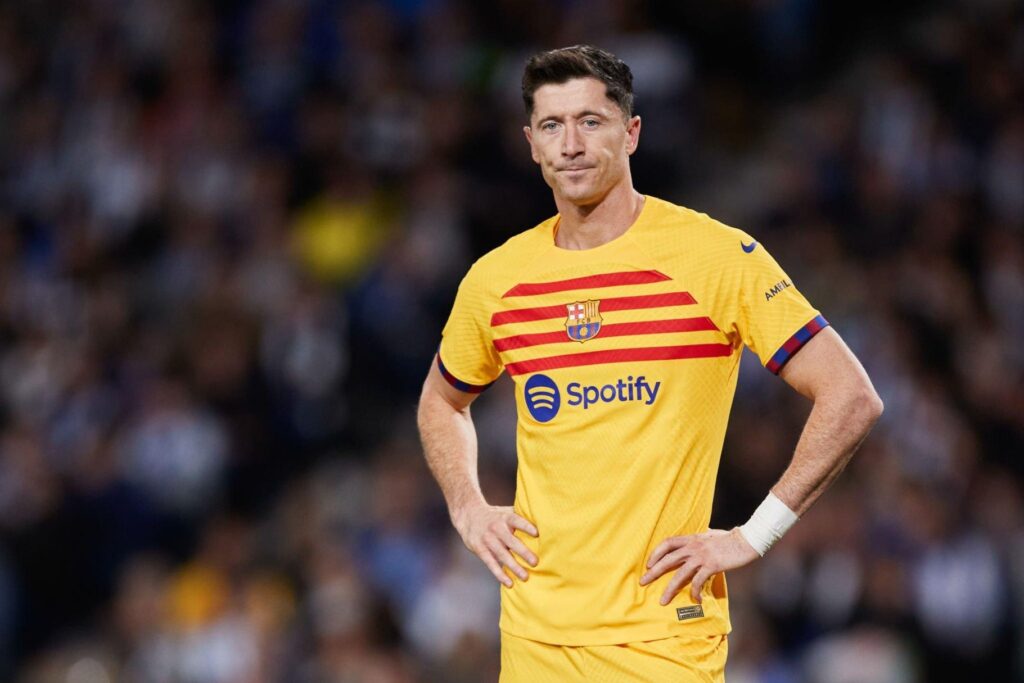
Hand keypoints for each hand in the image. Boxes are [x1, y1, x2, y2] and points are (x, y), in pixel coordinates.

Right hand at [453, 502, 538, 586]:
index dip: (526, 526)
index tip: (537, 533)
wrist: (468, 515)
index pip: (517, 521)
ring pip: (502, 555)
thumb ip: (520, 517)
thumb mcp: (505, 512)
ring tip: (525, 576)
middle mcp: (496, 528)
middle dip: (523, 552)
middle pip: (511, 541)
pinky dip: (500, 574)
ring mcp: (488, 539)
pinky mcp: (480, 549)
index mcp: (505, 517)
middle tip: (535, 562)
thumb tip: (544, 522)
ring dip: (514, 567)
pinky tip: (509, 582)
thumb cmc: (494, 516)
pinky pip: (491, 564)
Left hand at [639, 528, 758, 604]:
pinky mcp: (712, 565)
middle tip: (643, 583)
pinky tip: (696, 600)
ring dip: (670, 589)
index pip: (667, 543)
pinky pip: (698, 581)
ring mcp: (702, 556)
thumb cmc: (730, 538)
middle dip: (654, 572)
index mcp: (691, 538)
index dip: (655, 553)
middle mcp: (693, 546)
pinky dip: (695, 592)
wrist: (747, 540)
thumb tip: (700, 534)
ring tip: (663, 601)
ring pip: (680, 574)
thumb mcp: (711, 534)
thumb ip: (701, 536)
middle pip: (668, 559)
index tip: (648, 565)